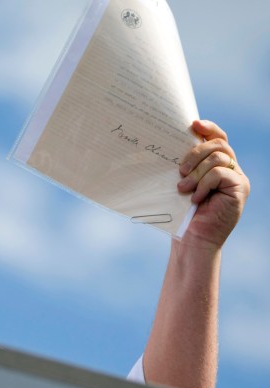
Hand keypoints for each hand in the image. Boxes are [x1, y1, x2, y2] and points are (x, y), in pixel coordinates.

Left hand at [177, 120, 249, 248]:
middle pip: (218, 144)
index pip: (218, 138)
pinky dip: (204, 184)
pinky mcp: (240, 189)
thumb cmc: (182, 213)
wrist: (192, 240)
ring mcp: (238, 178)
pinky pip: (220, 173)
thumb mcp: (181, 183)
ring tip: (183, 188)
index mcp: (217, 164)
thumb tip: (172, 142)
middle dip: (195, 153)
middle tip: (180, 171)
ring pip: (218, 158)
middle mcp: (231, 168)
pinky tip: (196, 198)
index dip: (208, 128)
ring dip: (196, 172)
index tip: (192, 124)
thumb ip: (185, 165)